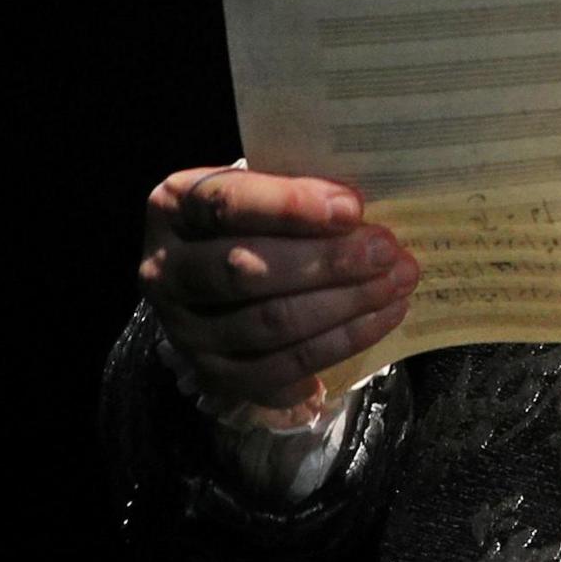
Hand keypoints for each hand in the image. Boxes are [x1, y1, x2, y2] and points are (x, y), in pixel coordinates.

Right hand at [137, 164, 418, 417]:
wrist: (219, 273)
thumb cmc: (257, 217)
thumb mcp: (264, 187)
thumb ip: (300, 191)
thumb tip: (360, 211)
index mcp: (172, 207)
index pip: (225, 204)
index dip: (290, 206)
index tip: (352, 207)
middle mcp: (164, 271)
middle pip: (245, 271)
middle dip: (327, 262)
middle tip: (387, 250)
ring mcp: (184, 330)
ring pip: (268, 323)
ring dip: (344, 305)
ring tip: (396, 283)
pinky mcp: (215, 374)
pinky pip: (281, 368)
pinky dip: (338, 344)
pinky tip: (381, 319)